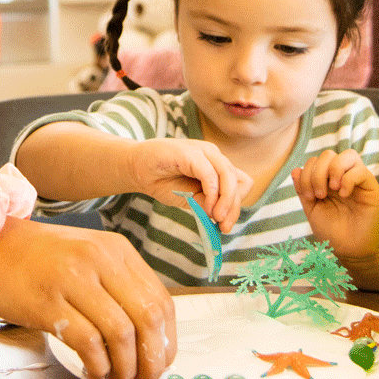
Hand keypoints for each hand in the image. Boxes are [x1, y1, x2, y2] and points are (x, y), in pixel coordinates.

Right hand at [0, 217, 175, 378]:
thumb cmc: (37, 258)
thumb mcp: (88, 258)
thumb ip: (117, 286)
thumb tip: (146, 338)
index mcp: (117, 250)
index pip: (161, 301)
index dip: (166, 342)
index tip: (160, 364)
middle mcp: (101, 260)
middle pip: (148, 318)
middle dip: (153, 360)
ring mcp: (74, 279)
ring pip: (122, 333)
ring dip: (125, 368)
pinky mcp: (48, 302)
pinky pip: (87, 342)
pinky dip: (97, 365)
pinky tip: (93, 372)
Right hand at [126, 138, 251, 231]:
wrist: (136, 169)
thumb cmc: (163, 181)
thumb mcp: (190, 198)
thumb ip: (207, 203)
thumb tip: (223, 216)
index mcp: (217, 166)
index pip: (242, 183)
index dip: (237, 204)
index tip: (225, 225)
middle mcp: (214, 156)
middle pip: (238, 181)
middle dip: (233, 207)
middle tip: (223, 226)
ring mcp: (203, 152)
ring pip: (228, 175)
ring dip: (226, 199)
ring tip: (216, 217)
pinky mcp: (190, 152)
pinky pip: (209, 173)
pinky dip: (212, 192)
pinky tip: (206, 205)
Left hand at [290, 149, 378, 273]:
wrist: (353, 251)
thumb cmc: (334, 232)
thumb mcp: (313, 211)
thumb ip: (303, 190)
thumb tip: (295, 169)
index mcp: (326, 181)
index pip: (315, 161)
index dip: (307, 174)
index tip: (308, 197)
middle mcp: (341, 177)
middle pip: (328, 154)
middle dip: (318, 173)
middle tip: (319, 195)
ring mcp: (357, 180)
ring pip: (347, 155)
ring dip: (333, 170)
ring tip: (332, 190)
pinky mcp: (371, 187)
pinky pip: (360, 170)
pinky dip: (348, 179)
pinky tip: (344, 195)